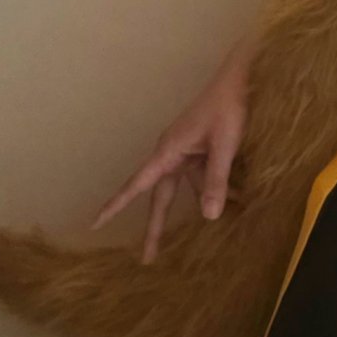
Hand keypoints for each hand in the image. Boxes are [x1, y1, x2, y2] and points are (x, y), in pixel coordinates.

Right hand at [89, 32, 255, 264]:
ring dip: (201, 204)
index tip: (94, 223)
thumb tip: (208, 217)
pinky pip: (204, 177)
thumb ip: (217, 180)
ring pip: (187, 188)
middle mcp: (171, 154)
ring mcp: (186, 152)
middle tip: (148, 259)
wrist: (241, 78)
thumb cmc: (230, 107)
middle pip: (160, 197)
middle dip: (156, 227)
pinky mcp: (201, 151)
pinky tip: (238, 201)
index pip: (136, 184)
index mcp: (168, 151)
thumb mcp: (225, 145)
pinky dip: (217, 189)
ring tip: (220, 222)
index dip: (115, 205)